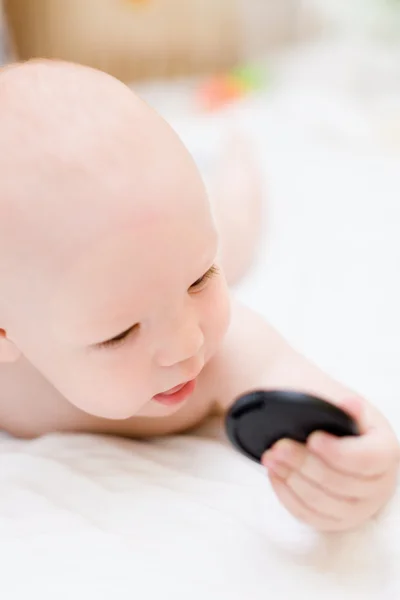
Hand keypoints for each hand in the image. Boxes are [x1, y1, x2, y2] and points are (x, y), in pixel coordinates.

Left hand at [262, 397, 399, 531]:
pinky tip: (275, 473)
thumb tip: (349, 403)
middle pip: (340, 483)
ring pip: (321, 502)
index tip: (313, 438)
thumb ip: (346, 409)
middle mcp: (379, 485)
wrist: (326, 430)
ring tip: (271, 457)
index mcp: (385, 451)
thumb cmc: (334, 414)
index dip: (338, 452)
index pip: (367, 460)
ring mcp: (358, 507)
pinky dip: (287, 494)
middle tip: (279, 446)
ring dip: (291, 478)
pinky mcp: (336, 520)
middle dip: (304, 463)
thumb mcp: (342, 404)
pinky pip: (308, 514)